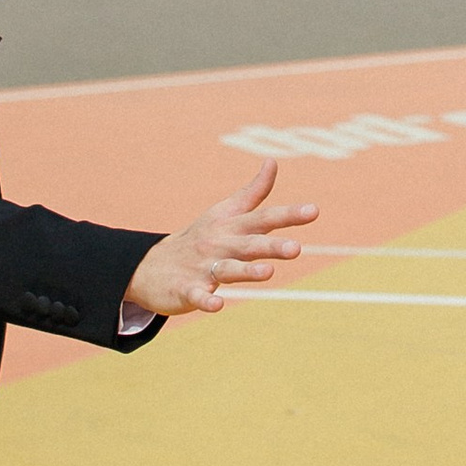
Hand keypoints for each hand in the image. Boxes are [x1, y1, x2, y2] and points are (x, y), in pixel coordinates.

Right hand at [124, 161, 316, 317]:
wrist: (151, 267)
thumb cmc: (199, 236)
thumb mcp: (224, 212)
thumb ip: (254, 192)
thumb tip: (273, 161)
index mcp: (230, 226)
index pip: (263, 218)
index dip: (288, 215)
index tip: (314, 211)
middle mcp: (219, 245)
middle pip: (249, 245)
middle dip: (272, 246)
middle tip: (297, 248)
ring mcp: (202, 267)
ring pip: (227, 270)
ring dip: (246, 271)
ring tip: (268, 272)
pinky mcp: (187, 290)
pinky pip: (198, 296)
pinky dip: (206, 300)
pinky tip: (218, 305)